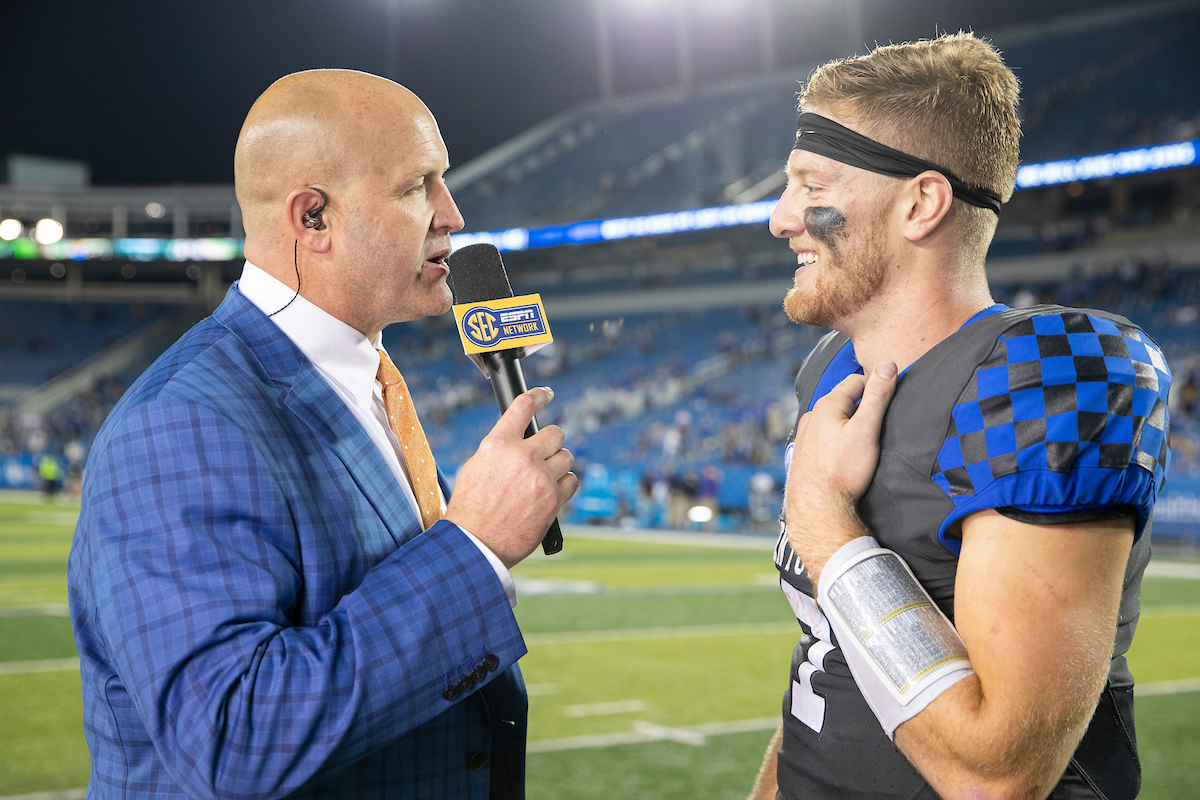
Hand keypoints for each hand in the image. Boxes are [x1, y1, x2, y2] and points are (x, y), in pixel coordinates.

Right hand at [445, 387, 578, 567]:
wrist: (476, 543)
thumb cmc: (471, 508)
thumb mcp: (475, 466)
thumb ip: (500, 449)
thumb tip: (520, 439)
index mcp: (497, 444)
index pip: (524, 406)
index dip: (539, 395)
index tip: (546, 394)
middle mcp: (521, 457)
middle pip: (555, 432)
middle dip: (550, 441)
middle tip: (543, 451)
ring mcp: (540, 478)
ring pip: (567, 456)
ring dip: (558, 463)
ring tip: (543, 476)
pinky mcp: (553, 499)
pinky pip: (572, 480)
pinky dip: (564, 484)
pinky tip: (550, 491)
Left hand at [784, 361, 896, 586]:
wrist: (818, 508)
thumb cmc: (843, 471)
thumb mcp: (866, 429)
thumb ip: (877, 396)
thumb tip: (887, 365)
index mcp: (827, 405)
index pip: (856, 381)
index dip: (876, 386)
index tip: (891, 397)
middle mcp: (812, 417)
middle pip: (844, 399)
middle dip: (862, 404)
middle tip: (881, 420)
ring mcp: (805, 435)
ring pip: (833, 419)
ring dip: (849, 422)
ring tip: (866, 438)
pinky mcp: (804, 453)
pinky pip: (825, 436)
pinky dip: (837, 438)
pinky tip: (846, 453)